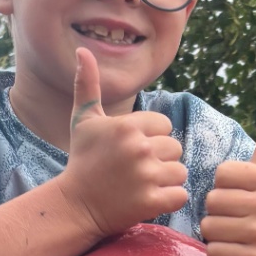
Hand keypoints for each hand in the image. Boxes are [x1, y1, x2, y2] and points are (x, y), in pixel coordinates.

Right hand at [58, 47, 188, 238]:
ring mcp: (147, 176)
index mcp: (128, 126)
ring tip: (141, 184)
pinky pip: (180, 195)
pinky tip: (148, 199)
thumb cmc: (82, 160)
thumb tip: (82, 50)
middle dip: (160, 159)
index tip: (132, 150)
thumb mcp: (83, 120)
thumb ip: (88, 85)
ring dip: (166, 180)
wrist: (74, 205)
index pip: (165, 126)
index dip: (152, 138)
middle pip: (175, 148)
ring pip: (180, 172)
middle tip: (135, 170)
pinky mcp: (152, 202)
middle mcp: (139, 148)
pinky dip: (169, 200)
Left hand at [201, 99, 255, 255]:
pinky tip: (236, 252)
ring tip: (236, 235)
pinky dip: (220, 253)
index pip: (221, 174)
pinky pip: (215, 251)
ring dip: (216, 233)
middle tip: (237, 219)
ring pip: (209, 226)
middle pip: (212, 200)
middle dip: (218, 212)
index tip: (241, 196)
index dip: (224, 187)